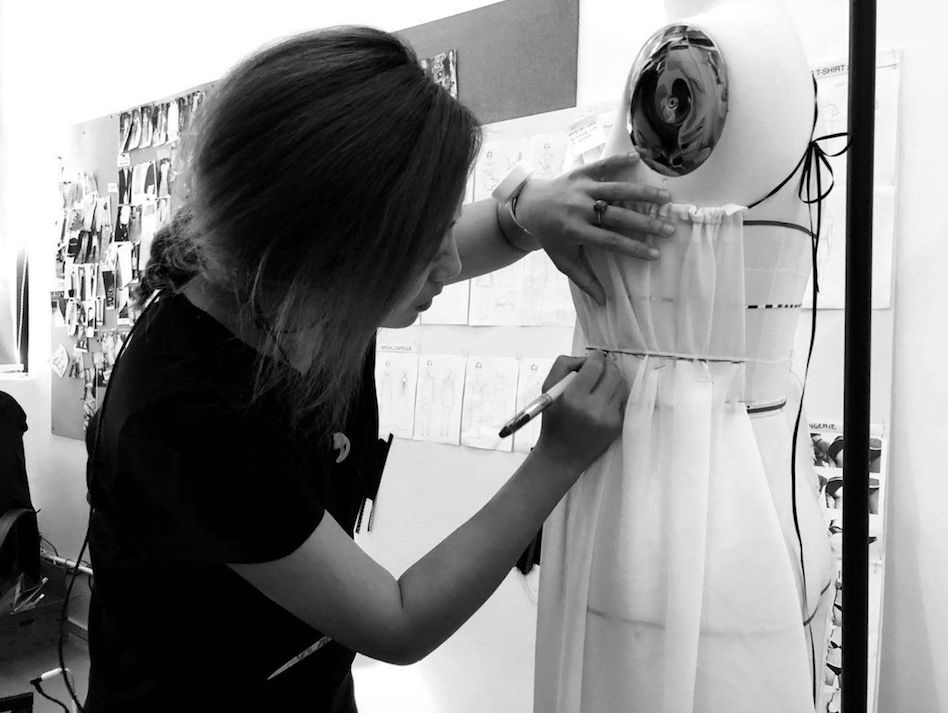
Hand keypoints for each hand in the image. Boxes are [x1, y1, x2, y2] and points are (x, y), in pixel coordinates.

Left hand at [516, 153, 673, 304]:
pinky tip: (639, 159)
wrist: (530, 206)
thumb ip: (584, 280)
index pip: (610, 241)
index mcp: (575, 231)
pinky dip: (619, 161)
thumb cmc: (551, 237)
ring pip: (615, 190)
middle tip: (668, 229)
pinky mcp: (580, 173)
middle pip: (617, 216)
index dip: (633, 248)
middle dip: (645, 224)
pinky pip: (602, 165)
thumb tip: (603, 303)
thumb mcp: (564, 260)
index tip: (655, 254)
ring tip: (665, 198)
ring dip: (642, 193)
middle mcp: (579, 209)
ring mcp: (581, 188)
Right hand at [535, 351, 628, 473]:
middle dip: (607, 365)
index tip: (593, 357)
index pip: (595, 366)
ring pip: (620, 385)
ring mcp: (608, 418)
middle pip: (613, 373)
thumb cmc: (553, 421)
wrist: (561, 456)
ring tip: (600, 382)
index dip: (596, 357)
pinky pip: (621, 400)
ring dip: (612, 378)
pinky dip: (613, 395)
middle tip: (599, 366)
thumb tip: (586, 358)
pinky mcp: (617, 425)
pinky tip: (602, 400)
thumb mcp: (547, 390)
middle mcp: (593, 408)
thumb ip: (564, 366)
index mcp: (573, 398)